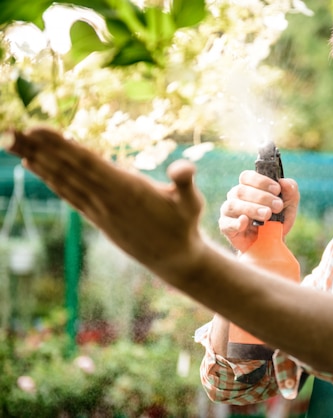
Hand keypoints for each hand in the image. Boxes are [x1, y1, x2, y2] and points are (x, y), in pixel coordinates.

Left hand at [8, 126, 206, 281]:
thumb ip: (185, 183)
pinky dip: (49, 179)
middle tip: (10, 130)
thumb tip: (184, 168)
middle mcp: (107, 199)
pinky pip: (68, 194)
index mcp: (127, 189)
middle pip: (67, 169)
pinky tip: (34, 167)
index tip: (37, 129)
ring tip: (13, 143)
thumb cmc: (184, 225)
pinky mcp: (97, 217)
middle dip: (38, 149)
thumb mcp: (192, 203)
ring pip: (63, 181)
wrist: (173, 259)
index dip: (61, 146)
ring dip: (37, 161)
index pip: (88, 163)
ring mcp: (99, 209)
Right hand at [219, 170, 298, 251]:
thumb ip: (290, 191)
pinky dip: (236, 222)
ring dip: (252, 208)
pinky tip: (246, 222)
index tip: (277, 189)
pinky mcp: (226, 227)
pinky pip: (227, 223)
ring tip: (267, 215)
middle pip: (242, 190)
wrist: (272, 244)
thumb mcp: (289, 205)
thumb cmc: (277, 220)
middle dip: (262, 197)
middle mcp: (235, 196)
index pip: (247, 176)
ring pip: (233, 205)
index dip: (261, 181)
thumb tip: (284, 181)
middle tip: (277, 206)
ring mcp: (229, 211)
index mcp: (248, 187)